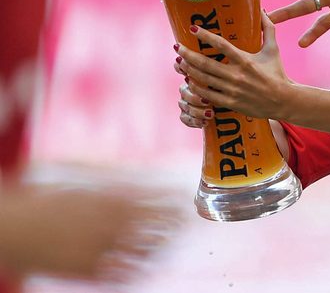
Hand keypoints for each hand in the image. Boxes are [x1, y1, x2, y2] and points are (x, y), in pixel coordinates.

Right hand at [0, 184, 179, 282]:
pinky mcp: (91, 270)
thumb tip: (138, 184)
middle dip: (173, 224)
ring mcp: (102, 247)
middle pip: (157, 224)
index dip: (172, 200)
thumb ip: (110, 188)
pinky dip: (137, 268)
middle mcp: (111, 222)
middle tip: (183, 224)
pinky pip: (126, 272)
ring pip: (147, 249)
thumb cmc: (44, 205)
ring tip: (165, 244)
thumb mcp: (80, 189)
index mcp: (109, 199)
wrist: (11, 228)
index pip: (154, 198)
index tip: (184, 199)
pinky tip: (140, 265)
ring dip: (159, 246)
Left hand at [175, 11, 295, 120]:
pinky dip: (196, 88)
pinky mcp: (230, 103)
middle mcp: (237, 75)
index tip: (193, 28)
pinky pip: (207, 95)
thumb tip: (262, 11)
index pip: (221, 45)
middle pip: (205, 63)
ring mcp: (232, 90)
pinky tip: (189, 81)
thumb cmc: (278, 73)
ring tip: (180, 62)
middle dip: (188, 54)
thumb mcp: (274, 50)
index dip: (205, 35)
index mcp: (246, 60)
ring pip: (203, 79)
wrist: (283, 101)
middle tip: (177, 46)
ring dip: (188, 70)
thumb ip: (268, 29)